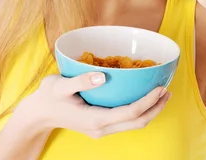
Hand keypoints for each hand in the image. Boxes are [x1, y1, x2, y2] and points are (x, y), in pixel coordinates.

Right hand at [14, 72, 171, 138]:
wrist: (37, 114)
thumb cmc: (48, 97)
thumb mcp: (59, 85)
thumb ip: (81, 81)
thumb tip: (101, 76)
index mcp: (95, 120)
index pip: (130, 113)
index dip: (148, 101)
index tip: (160, 87)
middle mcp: (101, 128)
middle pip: (138, 122)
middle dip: (156, 107)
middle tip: (168, 90)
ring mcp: (101, 129)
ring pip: (134, 124)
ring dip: (150, 110)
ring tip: (162, 94)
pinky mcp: (101, 125)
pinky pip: (126, 121)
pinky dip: (139, 110)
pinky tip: (143, 97)